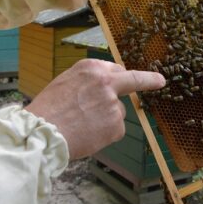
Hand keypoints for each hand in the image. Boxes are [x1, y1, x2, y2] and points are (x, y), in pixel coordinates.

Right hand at [25, 59, 164, 158]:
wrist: (42, 132)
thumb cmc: (48, 109)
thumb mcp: (65, 82)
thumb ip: (88, 81)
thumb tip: (105, 87)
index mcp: (91, 68)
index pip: (116, 68)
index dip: (122, 76)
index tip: (141, 73)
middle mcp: (106, 82)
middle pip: (133, 80)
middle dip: (149, 80)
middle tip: (160, 81)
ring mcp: (113, 104)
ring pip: (118, 112)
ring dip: (106, 119)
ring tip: (82, 125)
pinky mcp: (116, 125)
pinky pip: (115, 130)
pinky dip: (105, 134)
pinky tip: (88, 135)